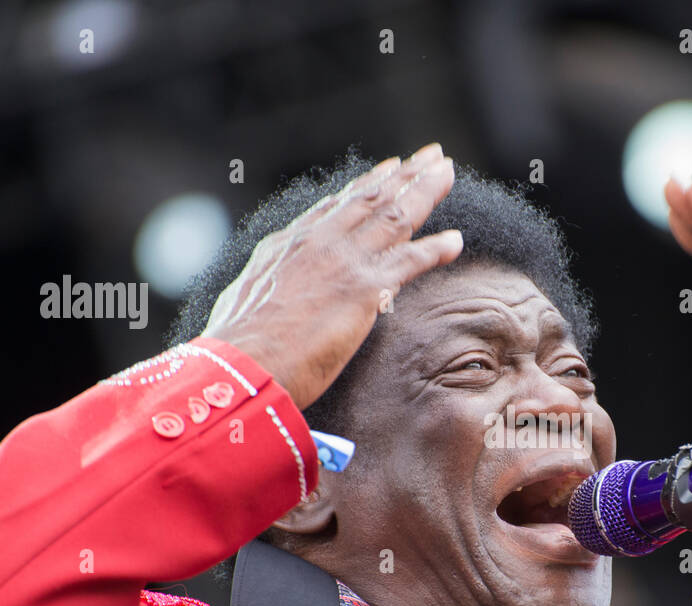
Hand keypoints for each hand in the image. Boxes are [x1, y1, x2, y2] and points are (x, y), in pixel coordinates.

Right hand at [202, 143, 461, 410]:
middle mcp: (318, 243)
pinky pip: (410, 261)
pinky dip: (436, 249)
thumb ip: (259, 289)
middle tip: (430, 155)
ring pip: (394, 216)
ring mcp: (344, 262)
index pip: (335, 207)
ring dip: (425, 192)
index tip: (388, 169)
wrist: (242, 364)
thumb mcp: (241, 301)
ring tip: (447, 172)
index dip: (366, 186)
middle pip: (370, 199)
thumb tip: (253, 297)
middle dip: (404, 175)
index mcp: (287, 245)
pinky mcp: (365, 290)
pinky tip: (456, 241)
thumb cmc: (235, 346)